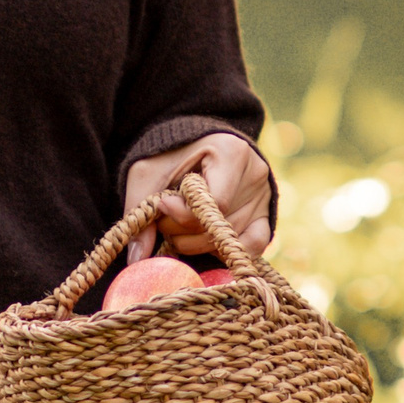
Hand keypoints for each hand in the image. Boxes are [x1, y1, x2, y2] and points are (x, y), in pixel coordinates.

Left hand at [123, 132, 271, 264]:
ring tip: (177, 229)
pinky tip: (204, 243)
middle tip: (163, 222)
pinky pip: (254, 246)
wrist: (193, 145)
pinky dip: (226, 251)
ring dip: (196, 244)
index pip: (215, 202)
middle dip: (183, 233)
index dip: (183, 215)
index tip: (161, 207)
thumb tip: (137, 258)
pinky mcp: (266, 214)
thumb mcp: (148, 170)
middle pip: (220, 225)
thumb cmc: (169, 154)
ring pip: (230, 240)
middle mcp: (256, 173)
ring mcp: (265, 195)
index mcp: (232, 152)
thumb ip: (140, 206)